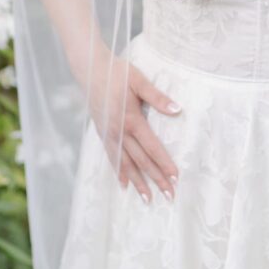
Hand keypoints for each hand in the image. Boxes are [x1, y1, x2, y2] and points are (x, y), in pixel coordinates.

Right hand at [84, 47, 181, 203]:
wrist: (91, 69)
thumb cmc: (118, 72)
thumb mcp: (140, 81)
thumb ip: (158, 97)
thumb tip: (177, 109)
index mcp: (132, 119)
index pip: (152, 147)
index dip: (164, 163)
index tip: (176, 177)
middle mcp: (120, 132)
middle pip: (141, 160)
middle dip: (156, 179)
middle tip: (170, 196)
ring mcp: (109, 134)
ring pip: (126, 164)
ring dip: (139, 182)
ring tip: (149, 199)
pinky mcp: (102, 133)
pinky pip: (112, 157)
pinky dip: (120, 172)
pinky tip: (125, 184)